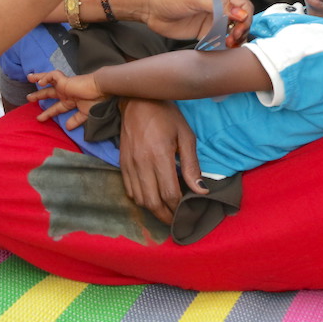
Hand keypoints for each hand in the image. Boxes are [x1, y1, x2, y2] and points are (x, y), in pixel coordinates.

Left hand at [29, 69, 105, 127]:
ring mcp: (65, 85)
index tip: (39, 119)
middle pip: (48, 93)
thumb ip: (76, 120)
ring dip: (39, 78)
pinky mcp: (65, 80)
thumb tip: (67, 128)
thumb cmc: (97, 101)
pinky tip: (40, 82)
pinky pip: (53, 75)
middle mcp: (66, 92)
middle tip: (28, 98)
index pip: (56, 108)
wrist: (101, 90)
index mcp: (70, 101)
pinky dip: (46, 77)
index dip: (47, 113)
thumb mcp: (85, 114)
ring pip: (48, 80)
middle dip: (38, 95)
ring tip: (29, 77)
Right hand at [118, 100, 206, 224]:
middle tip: (176, 220)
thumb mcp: (186, 136)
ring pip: (140, 199)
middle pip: (153, 202)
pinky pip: (129, 190)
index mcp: (159, 156)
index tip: (186, 211)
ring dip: (153, 210)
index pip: (169, 193)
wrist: (138, 100)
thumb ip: (192, 165)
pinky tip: (151, 198)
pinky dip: (141, 199)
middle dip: (166, 216)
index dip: (178, 207)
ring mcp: (129, 164)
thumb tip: (200, 191)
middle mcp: (141, 163)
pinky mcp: (122, 163)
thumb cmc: (166, 116)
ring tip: (165, 212)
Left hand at [136, 0, 251, 45]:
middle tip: (233, 39)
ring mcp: (212, 20)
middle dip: (241, 30)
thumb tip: (241, 14)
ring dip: (235, 39)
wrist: (149, 8)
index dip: (245, 16)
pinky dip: (225, 46)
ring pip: (232, 31)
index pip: (243, 4)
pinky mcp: (205, 33)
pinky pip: (220, 40)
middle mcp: (219, 6)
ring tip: (228, 44)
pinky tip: (223, 49)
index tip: (238, 27)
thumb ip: (219, 6)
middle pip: (241, 20)